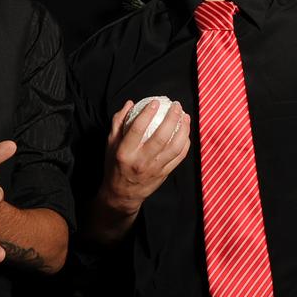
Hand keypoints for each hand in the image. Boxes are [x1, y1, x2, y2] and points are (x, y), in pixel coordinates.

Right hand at [100, 99, 190, 215]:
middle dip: (171, 118)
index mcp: (125, 152)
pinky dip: (185, 144)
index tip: (155, 102)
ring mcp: (154, 168)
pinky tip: (186, 133)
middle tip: (176, 106)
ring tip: (185, 116)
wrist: (122, 194)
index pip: (137, 129)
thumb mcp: (110, 145)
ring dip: (183, 130)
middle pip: (160, 137)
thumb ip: (118, 123)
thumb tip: (130, 103)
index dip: (147, 113)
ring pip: (174, 147)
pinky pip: (178, 157)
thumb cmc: (115, 165)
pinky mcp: (164, 174)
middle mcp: (140, 161)